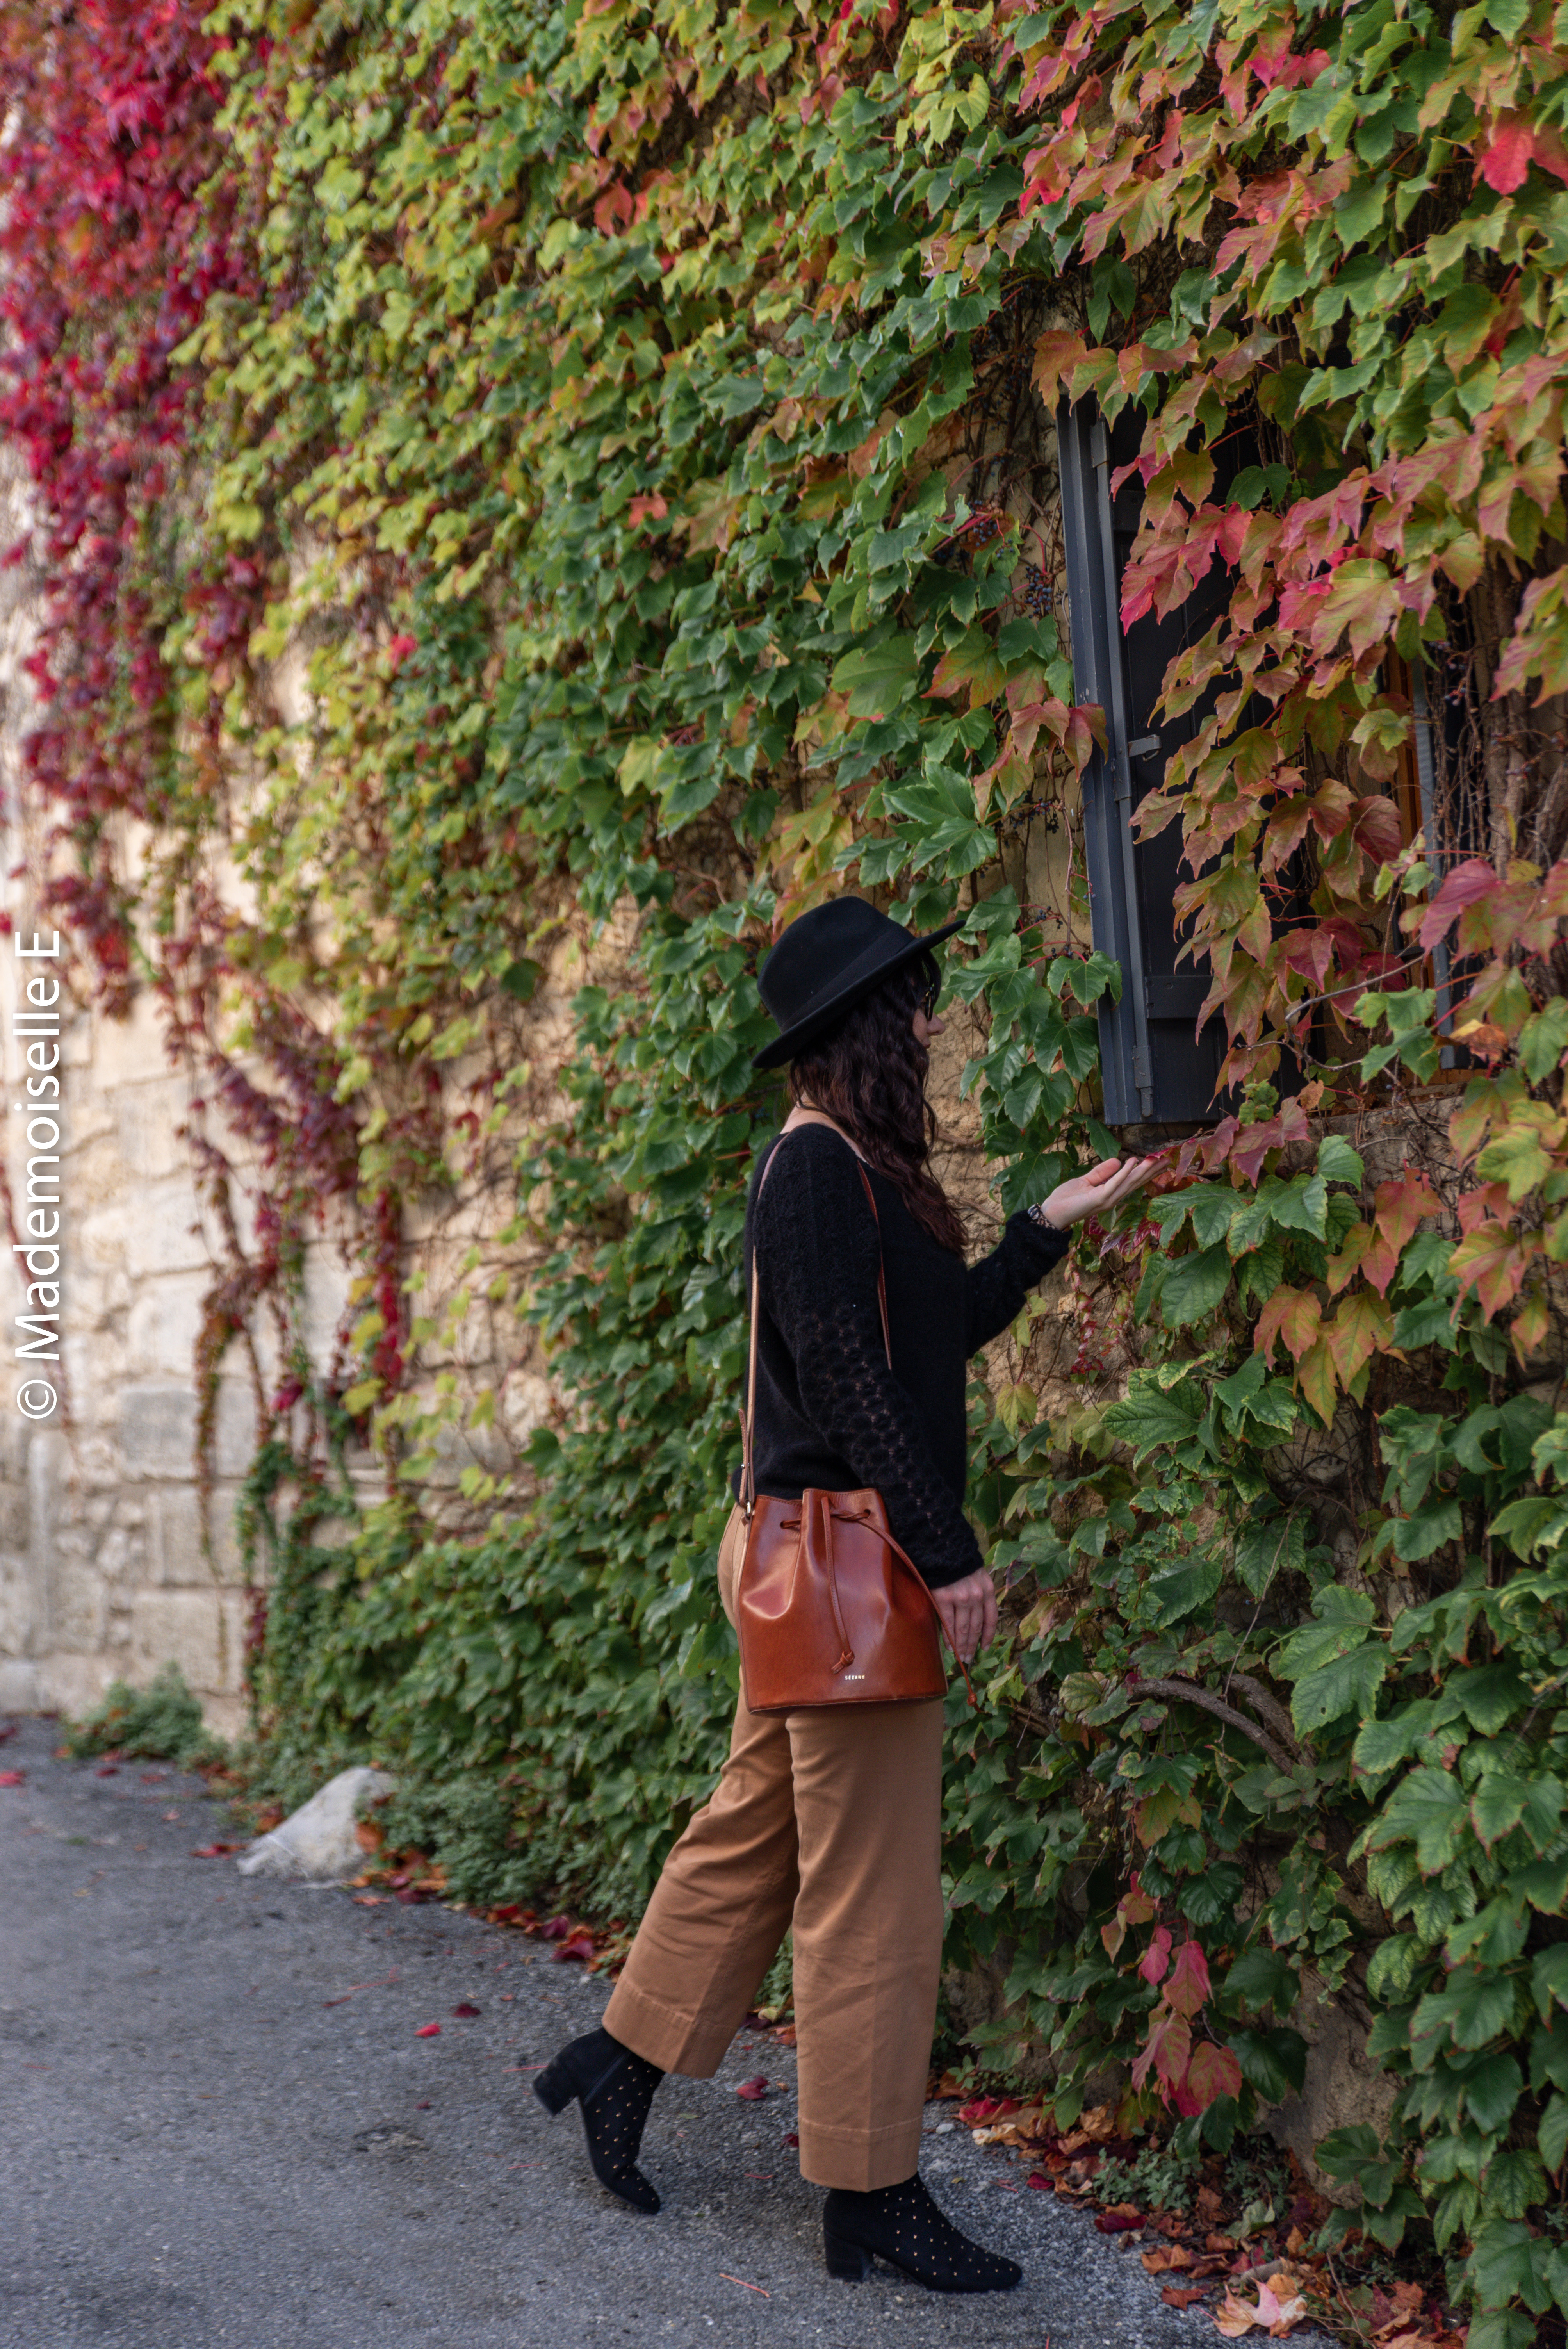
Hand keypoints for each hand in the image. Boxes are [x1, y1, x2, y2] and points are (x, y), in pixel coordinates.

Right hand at [932, 1565, 996, 1664]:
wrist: (942, 1546)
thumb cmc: (959, 1562)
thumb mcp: (977, 1575)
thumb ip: (978, 1594)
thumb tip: (973, 1617)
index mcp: (988, 1590)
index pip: (991, 1618)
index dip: (988, 1635)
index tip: (984, 1647)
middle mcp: (977, 1596)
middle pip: (976, 1627)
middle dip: (973, 1644)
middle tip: (970, 1658)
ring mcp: (961, 1598)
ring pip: (963, 1629)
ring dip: (962, 1645)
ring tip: (961, 1656)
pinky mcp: (943, 1598)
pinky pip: (948, 1623)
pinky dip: (949, 1637)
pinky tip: (950, 1646)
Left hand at [1037, 1154, 1157, 1230]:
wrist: (1052, 1212)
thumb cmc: (1067, 1198)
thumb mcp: (1086, 1181)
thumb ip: (1102, 1172)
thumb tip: (1118, 1160)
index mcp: (1111, 1194)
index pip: (1132, 1181)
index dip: (1146, 1171)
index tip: (1160, 1161)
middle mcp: (1113, 1198)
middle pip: (1136, 1182)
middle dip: (1152, 1171)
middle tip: (1167, 1160)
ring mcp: (1108, 1199)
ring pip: (1130, 1182)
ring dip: (1143, 1170)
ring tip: (1156, 1159)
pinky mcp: (1100, 1199)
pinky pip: (1114, 1183)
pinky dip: (1123, 1173)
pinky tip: (1132, 1162)